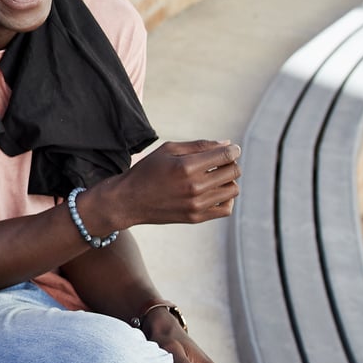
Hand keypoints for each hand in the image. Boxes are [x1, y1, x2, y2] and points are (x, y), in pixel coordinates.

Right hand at [83, 139, 240, 233]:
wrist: (128, 201)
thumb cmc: (147, 171)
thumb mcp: (168, 150)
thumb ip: (199, 145)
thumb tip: (227, 144)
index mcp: (186, 166)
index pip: (226, 156)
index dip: (234, 150)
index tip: (232, 149)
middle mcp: (194, 187)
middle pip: (233, 172)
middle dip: (231, 163)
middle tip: (220, 162)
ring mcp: (196, 204)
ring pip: (233, 189)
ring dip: (229, 180)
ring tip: (215, 177)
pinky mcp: (196, 217)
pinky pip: (226, 208)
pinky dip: (227, 198)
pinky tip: (215, 192)